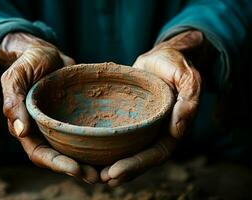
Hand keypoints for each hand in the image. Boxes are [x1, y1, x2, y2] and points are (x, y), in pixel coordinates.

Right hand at [0, 33, 98, 183]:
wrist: (46, 53)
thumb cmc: (28, 63)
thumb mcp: (16, 78)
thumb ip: (13, 102)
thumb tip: (20, 131)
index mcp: (28, 127)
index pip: (40, 153)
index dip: (56, 164)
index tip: (76, 168)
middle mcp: (45, 131)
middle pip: (59, 157)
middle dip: (77, 169)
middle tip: (97, 177)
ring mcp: (62, 125)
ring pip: (74, 150)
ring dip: (89, 162)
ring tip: (108, 171)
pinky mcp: (76, 117)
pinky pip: (85, 133)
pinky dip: (97, 144)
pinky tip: (113, 149)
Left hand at [101, 30, 202, 186]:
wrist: (161, 57)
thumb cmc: (176, 65)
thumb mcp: (188, 77)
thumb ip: (189, 99)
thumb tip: (178, 130)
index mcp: (172, 129)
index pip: (155, 154)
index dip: (136, 165)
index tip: (115, 172)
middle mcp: (156, 132)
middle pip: (139, 158)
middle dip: (121, 170)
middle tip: (100, 178)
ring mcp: (142, 127)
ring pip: (127, 150)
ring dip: (111, 163)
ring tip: (91, 173)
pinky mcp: (129, 118)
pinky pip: (118, 135)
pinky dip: (105, 145)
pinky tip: (88, 151)